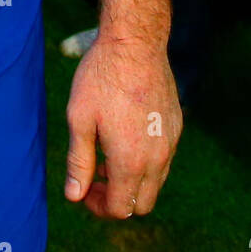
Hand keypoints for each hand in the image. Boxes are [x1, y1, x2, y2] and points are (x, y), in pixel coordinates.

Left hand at [64, 34, 181, 217]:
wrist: (135, 43)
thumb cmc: (101, 78)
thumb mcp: (79, 118)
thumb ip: (79, 161)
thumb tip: (73, 196)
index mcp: (130, 161)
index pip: (119, 208)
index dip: (97, 206)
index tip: (82, 189)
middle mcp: (157, 159)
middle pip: (141, 204)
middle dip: (116, 199)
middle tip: (93, 178)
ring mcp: (171, 144)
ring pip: (155, 184)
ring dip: (131, 181)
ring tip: (105, 155)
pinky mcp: (177, 127)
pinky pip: (164, 161)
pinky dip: (145, 162)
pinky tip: (124, 136)